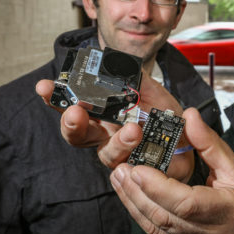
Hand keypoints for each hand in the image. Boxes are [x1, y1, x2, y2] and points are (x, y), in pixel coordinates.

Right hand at [35, 74, 192, 180]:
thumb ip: (134, 78)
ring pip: (108, 154)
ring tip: (132, 130)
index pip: (72, 106)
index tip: (44, 87)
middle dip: (72, 124)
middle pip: (78, 135)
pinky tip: (147, 149)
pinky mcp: (141, 170)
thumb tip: (119, 62)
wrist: (189, 135)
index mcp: (102, 114)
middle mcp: (105, 136)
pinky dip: (141, 160)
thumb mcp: (150, 89)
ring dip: (118, 142)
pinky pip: (136, 171)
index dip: (55, 98)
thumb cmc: (162, 113)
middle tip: (74, 113)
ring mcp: (121, 154)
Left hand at [110, 108, 233, 233]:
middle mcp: (206, 233)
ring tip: (119, 177)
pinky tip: (128, 195)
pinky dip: (139, 213)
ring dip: (132, 201)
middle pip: (164, 216)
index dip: (160, 188)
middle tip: (121, 168)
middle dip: (138, 192)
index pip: (187, 204)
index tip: (139, 169)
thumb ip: (209, 143)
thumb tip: (189, 116)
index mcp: (224, 210)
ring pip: (154, 227)